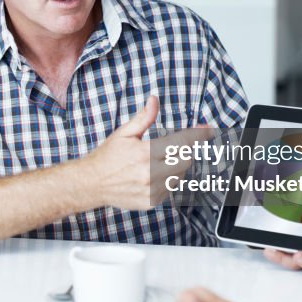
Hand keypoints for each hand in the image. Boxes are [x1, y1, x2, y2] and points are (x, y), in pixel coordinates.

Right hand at [85, 97, 214, 210]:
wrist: (92, 184)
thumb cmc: (107, 157)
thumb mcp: (124, 133)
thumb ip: (144, 118)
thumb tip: (154, 100)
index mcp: (145, 153)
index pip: (183, 142)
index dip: (199, 134)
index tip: (209, 130)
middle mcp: (150, 174)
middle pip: (187, 160)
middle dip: (186, 150)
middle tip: (176, 145)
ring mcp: (152, 190)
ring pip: (181, 175)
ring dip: (177, 166)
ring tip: (160, 161)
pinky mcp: (152, 202)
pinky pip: (172, 189)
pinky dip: (169, 180)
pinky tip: (155, 174)